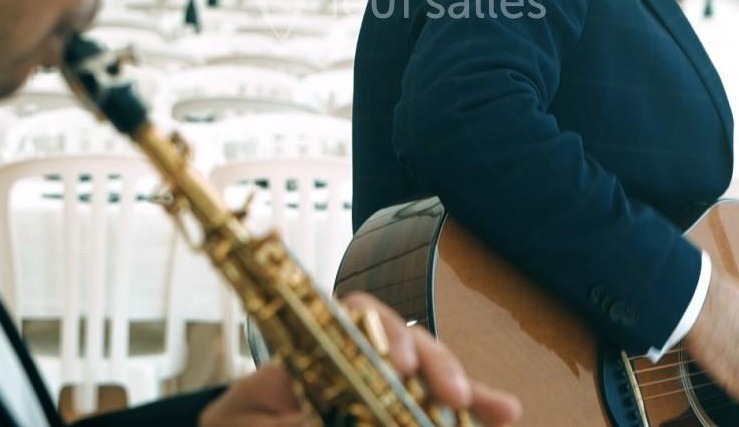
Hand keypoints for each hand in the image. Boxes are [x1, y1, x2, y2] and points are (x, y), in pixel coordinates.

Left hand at [199, 292, 521, 426]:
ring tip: (502, 409)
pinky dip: (471, 413)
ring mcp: (377, 392)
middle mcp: (353, 364)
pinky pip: (434, 410)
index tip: (397, 363)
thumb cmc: (236, 425)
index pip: (354, 320)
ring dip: (467, 389)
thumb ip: (272, 411)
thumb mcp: (238, 419)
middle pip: (404, 343)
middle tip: (453, 392)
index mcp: (311, 352)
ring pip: (429, 377)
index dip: (383, 333)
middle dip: (434, 363)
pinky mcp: (393, 412)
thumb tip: (314, 411)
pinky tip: (502, 416)